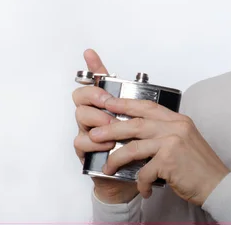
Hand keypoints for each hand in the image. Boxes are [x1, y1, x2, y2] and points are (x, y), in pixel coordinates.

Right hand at [72, 48, 138, 203]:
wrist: (137, 178)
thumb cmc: (141, 150)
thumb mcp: (147, 126)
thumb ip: (145, 107)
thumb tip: (150, 85)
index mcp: (111, 106)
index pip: (99, 82)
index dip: (94, 66)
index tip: (90, 53)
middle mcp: (96, 115)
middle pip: (81, 95)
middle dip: (94, 95)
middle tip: (108, 103)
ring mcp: (88, 131)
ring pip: (80, 115)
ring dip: (97, 119)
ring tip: (112, 127)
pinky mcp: (86, 151)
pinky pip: (80, 141)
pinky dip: (94, 142)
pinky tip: (108, 145)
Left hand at [89, 95, 230, 205]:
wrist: (217, 185)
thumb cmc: (200, 166)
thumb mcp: (185, 141)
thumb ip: (166, 133)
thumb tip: (140, 134)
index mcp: (178, 120)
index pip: (148, 106)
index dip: (126, 103)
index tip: (109, 103)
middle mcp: (176, 127)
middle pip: (136, 123)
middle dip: (112, 128)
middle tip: (95, 133)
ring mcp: (172, 143)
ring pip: (134, 147)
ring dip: (117, 158)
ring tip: (108, 166)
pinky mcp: (169, 161)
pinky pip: (144, 171)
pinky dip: (141, 182)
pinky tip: (144, 189)